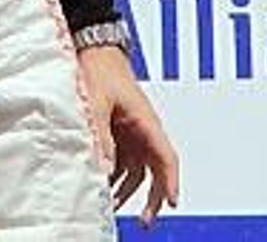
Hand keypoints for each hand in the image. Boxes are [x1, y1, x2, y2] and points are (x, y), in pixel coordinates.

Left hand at [76, 44, 179, 226]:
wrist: (93, 46)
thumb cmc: (100, 68)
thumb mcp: (97, 103)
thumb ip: (101, 137)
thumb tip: (104, 168)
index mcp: (145, 119)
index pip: (166, 156)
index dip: (171, 181)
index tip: (173, 202)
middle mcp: (143, 127)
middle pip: (156, 168)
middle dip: (155, 196)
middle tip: (146, 220)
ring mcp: (132, 129)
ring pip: (139, 167)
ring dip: (130, 189)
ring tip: (115, 207)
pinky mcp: (120, 129)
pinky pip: (124, 159)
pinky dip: (117, 176)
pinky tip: (104, 185)